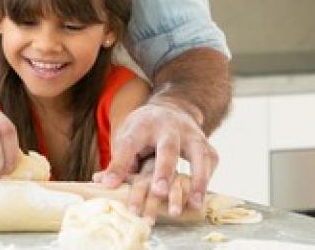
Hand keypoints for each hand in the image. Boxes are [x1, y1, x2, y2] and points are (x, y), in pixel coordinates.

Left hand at [93, 99, 218, 216]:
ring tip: (193, 204)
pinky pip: (210, 160)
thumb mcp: (127, 138)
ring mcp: (190, 133)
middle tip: (158, 192)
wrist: (170, 109)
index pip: (129, 143)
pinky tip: (200, 199)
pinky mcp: (205, 142)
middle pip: (168, 147)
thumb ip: (119, 161)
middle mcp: (169, 127)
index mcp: (143, 125)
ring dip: (197, 179)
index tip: (109, 184)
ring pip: (198, 153)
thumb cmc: (143, 131)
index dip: (120, 164)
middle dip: (164, 170)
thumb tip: (104, 183)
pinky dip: (208, 178)